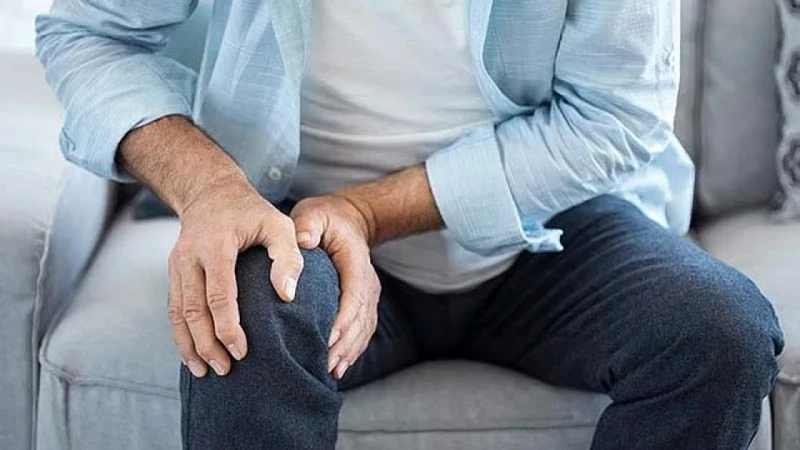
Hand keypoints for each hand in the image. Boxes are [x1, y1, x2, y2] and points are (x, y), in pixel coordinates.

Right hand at [168, 176, 303, 377]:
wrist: (211, 192)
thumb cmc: (252, 212)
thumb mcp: (279, 224)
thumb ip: (288, 257)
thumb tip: (287, 295)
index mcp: (216, 245)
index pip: (218, 294)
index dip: (228, 327)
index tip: (242, 351)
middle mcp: (189, 256)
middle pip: (193, 310)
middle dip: (207, 344)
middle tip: (225, 370)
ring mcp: (177, 265)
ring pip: (177, 313)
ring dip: (189, 345)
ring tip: (204, 371)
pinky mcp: (173, 272)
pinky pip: (173, 308)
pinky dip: (180, 334)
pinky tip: (192, 354)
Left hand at [290, 195, 380, 379]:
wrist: (349, 220)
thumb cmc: (326, 218)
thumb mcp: (314, 213)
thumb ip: (308, 225)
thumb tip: (303, 242)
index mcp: (356, 262)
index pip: (354, 295)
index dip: (343, 319)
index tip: (327, 339)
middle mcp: (368, 281)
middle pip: (361, 318)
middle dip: (344, 344)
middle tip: (324, 364)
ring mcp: (368, 294)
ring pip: (364, 329)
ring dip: (349, 351)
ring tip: (330, 371)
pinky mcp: (363, 303)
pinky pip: (362, 330)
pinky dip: (352, 350)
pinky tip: (338, 367)